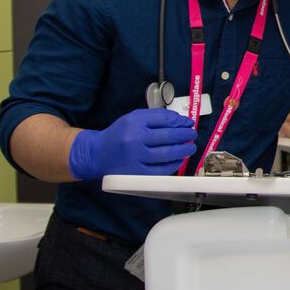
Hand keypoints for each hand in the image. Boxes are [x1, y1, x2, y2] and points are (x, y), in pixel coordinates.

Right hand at [68, 108, 197, 179]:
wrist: (98, 154)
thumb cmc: (119, 134)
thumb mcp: (133, 118)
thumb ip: (155, 116)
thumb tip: (180, 120)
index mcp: (134, 123)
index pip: (165, 120)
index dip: (181, 122)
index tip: (188, 123)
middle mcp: (135, 139)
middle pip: (169, 136)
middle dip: (185, 135)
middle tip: (192, 135)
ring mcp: (137, 157)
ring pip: (168, 153)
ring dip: (184, 150)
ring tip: (190, 147)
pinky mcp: (138, 173)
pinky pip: (162, 169)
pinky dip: (174, 164)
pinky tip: (179, 159)